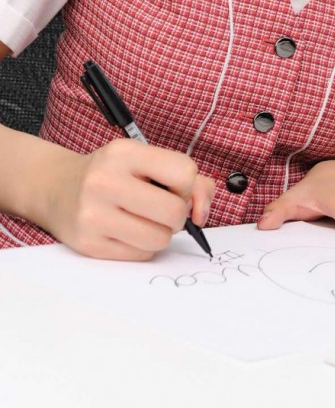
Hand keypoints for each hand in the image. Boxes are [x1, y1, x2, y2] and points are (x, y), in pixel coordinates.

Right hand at [39, 139, 214, 259]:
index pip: (184, 173)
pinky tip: (128, 231)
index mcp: (125, 153)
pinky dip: (143, 246)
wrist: (59, 188)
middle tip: (161, 208)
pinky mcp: (89, 244)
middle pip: (174, 211)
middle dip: (177, 214)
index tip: (173, 187)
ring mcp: (94, 214)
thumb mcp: (147, 161)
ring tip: (145, 220)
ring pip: (160, 238)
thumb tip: (202, 213)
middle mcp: (105, 181)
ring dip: (162, 233)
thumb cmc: (114, 174)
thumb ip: (191, 180)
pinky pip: (141, 254)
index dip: (187, 185)